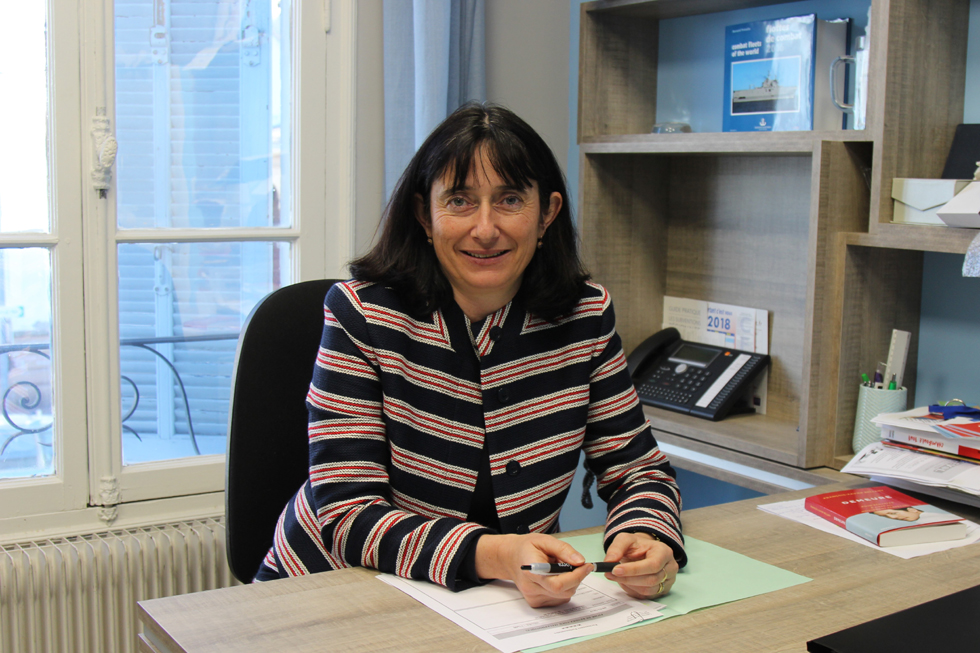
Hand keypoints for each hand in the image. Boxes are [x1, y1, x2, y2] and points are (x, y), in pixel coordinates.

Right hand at [474, 533, 592, 607]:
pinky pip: (559, 599)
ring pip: (564, 596)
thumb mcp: (544, 540)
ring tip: (560, 568)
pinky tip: (555, 577)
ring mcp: (533, 597)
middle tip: (576, 564)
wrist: (510, 558)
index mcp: (531, 570)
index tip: (586, 566)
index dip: (576, 576)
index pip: (558, 583)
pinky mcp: (535, 603)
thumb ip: (563, 550)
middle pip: (564, 591)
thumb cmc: (526, 547)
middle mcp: (531, 587)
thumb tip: (580, 561)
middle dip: (576, 577)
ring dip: (570, 583)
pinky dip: (564, 589)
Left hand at [603, 532, 676, 599]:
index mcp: (664, 552)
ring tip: (617, 577)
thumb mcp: (626, 540)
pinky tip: (625, 582)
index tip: (615, 570)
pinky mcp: (662, 591)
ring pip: (648, 590)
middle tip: (610, 574)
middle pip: (650, 580)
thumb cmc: (637, 545)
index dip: (634, 570)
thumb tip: (608, 561)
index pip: (652, 565)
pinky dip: (632, 590)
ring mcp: (668, 581)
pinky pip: (646, 596)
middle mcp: (670, 568)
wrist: (644, 551)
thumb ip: (617, 548)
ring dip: (629, 585)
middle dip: (628, 579)